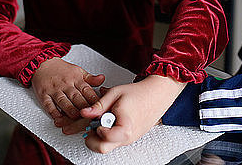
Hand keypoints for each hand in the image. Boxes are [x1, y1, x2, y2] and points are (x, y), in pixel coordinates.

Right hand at [31, 57, 104, 125]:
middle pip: (76, 98)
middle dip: (84, 108)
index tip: (100, 108)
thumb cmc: (61, 69)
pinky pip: (48, 105)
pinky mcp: (44, 95)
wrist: (42, 63)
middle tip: (90, 117)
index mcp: (76, 79)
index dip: (94, 101)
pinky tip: (59, 119)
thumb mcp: (78, 71)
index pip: (87, 91)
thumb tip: (102, 79)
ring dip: (70, 111)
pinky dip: (54, 112)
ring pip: (63, 102)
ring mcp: (54, 90)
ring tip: (76, 118)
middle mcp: (65, 84)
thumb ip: (91, 78)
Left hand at [67, 75, 184, 152]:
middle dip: (93, 139)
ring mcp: (130, 139)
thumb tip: (84, 112)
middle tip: (93, 125)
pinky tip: (111, 122)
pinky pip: (116, 141)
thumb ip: (98, 105)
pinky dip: (109, 135)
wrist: (157, 94)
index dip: (95, 128)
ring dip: (101, 136)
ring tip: (104, 120)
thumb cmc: (139, 93)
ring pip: (109, 146)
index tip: (96, 119)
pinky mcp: (131, 138)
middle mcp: (128, 137)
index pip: (103, 138)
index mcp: (125, 127)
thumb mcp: (115, 94)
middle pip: (103, 149)